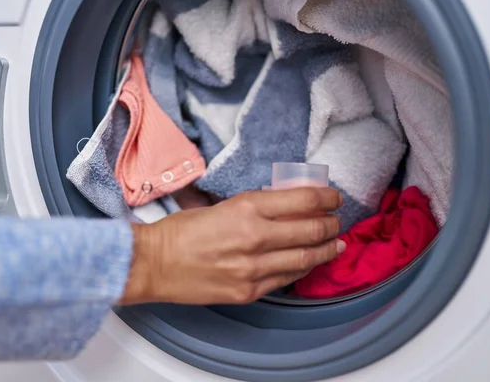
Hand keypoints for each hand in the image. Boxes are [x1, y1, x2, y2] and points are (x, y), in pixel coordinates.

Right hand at [120, 187, 344, 304]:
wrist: (153, 264)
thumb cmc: (180, 232)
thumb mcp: (222, 206)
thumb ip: (256, 207)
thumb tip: (287, 207)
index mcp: (247, 208)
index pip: (303, 199)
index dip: (327, 198)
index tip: (334, 198)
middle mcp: (255, 237)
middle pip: (312, 230)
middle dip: (332, 225)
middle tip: (337, 221)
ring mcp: (254, 268)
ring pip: (305, 258)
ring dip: (326, 250)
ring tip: (335, 244)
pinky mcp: (248, 291)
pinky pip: (286, 279)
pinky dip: (302, 269)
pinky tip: (308, 263)